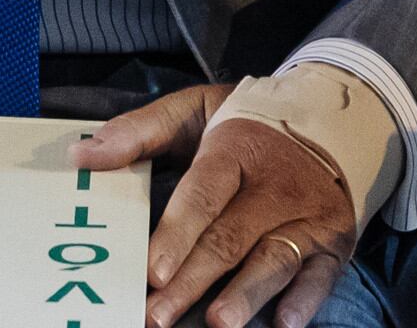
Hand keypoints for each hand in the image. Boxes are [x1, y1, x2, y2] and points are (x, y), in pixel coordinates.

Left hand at [75, 86, 360, 327]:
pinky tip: (285, 323)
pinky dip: (305, 300)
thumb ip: (139, 131)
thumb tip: (81, 155)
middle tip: (159, 314)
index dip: (178, 232)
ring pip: (274, 259)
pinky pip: (322, 274)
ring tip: (219, 322)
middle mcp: (275, 184)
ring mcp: (308, 214)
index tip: (152, 269)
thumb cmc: (250, 123)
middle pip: (230, 238)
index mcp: (236, 149)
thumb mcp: (195, 110)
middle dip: (193, 280)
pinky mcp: (334, 240)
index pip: (204, 193)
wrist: (335, 116)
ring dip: (246, 294)